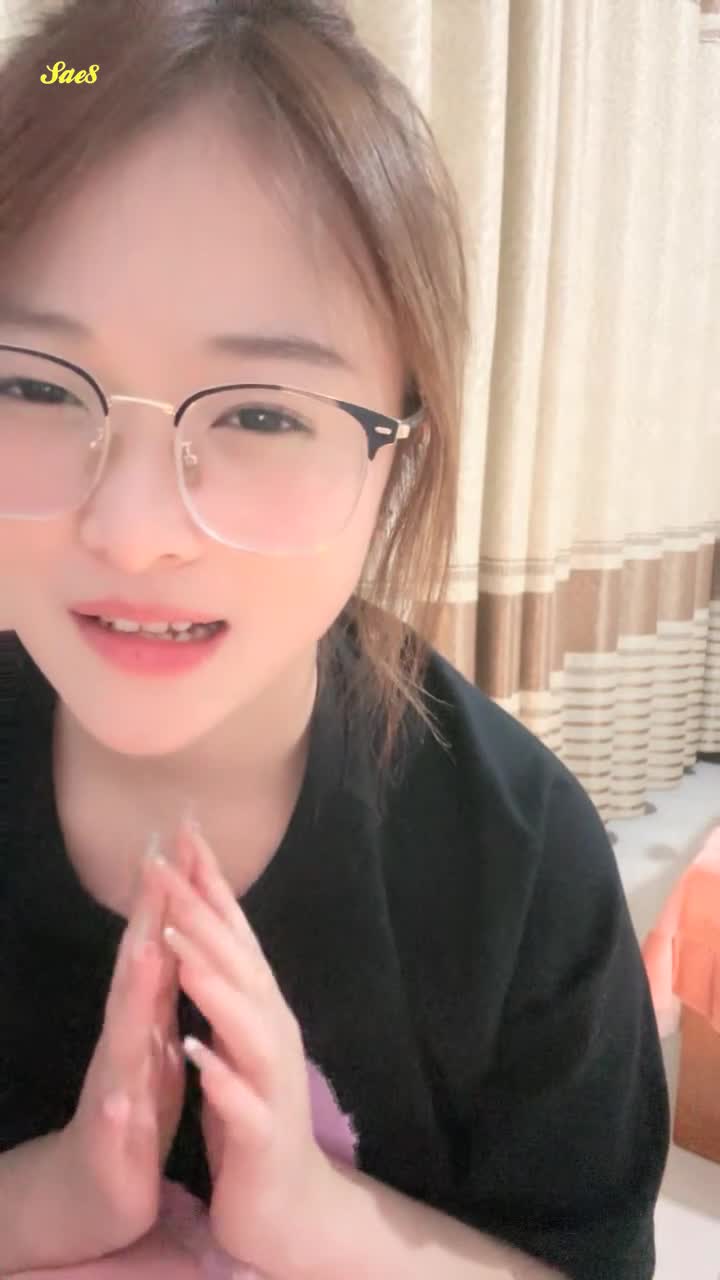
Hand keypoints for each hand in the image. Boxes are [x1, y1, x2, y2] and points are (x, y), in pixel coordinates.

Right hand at [53, 835, 188, 1261]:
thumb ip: (161, 994)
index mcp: (144, 1022)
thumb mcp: (155, 1047)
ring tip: (143, 953)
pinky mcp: (113, 1147)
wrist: (92, 1199)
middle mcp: (124, 1045)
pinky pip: (115, 1129)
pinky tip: (121, 1098)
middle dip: (147, 919)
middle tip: (156, 863)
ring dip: (131, 997)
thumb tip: (175, 932)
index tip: (183, 838)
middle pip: (136, 973)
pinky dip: (118, 1109)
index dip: (172, 894)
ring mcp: (113, 1092)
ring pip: (122, 1041)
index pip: (160, 946)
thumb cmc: (132, 1120)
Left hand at [155, 816, 334, 1273]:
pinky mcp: (260, 1133)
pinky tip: (194, 1050)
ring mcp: (270, 1082)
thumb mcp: (236, 1038)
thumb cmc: (254, 1114)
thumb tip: (205, 920)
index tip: (183, 834)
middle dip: (203, 913)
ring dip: (212, 981)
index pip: (232, 935)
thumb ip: (226, 983)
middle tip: (170, 863)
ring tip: (180, 944)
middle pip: (237, 963)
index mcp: (258, 1008)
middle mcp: (271, 1032)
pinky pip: (239, 1100)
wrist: (289, 1206)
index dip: (209, 883)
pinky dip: (218, 1072)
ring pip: (243, 1022)